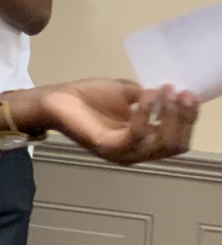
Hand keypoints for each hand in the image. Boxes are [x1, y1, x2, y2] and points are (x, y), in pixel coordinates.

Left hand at [32, 79, 198, 164]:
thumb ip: (148, 98)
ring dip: (168, 116)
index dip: (188, 118)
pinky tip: (145, 96)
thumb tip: (171, 93)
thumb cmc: (88, 97)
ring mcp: (123, 152)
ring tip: (162, 91)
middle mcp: (136, 151)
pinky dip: (144, 115)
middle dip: (183, 118)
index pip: (178, 139)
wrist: (56, 99)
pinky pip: (135, 136)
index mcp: (143, 141)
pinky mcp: (107, 147)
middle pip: (175, 145)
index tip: (189, 93)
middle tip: (179, 92)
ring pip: (161, 144)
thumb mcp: (126, 94)